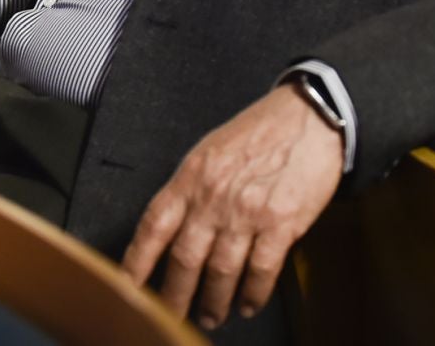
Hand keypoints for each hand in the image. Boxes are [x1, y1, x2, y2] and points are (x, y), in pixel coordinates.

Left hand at [122, 85, 344, 329]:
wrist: (307, 118)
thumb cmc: (257, 133)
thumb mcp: (209, 152)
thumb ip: (190, 189)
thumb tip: (173, 227)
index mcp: (190, 178)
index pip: (153, 226)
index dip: (137, 260)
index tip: (127, 286)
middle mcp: (213, 197)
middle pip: (185, 258)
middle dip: (175, 295)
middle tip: (171, 315)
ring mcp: (247, 212)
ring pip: (221, 270)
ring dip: (214, 301)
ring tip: (211, 316)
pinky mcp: (282, 223)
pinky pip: (262, 269)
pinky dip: (253, 293)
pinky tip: (247, 303)